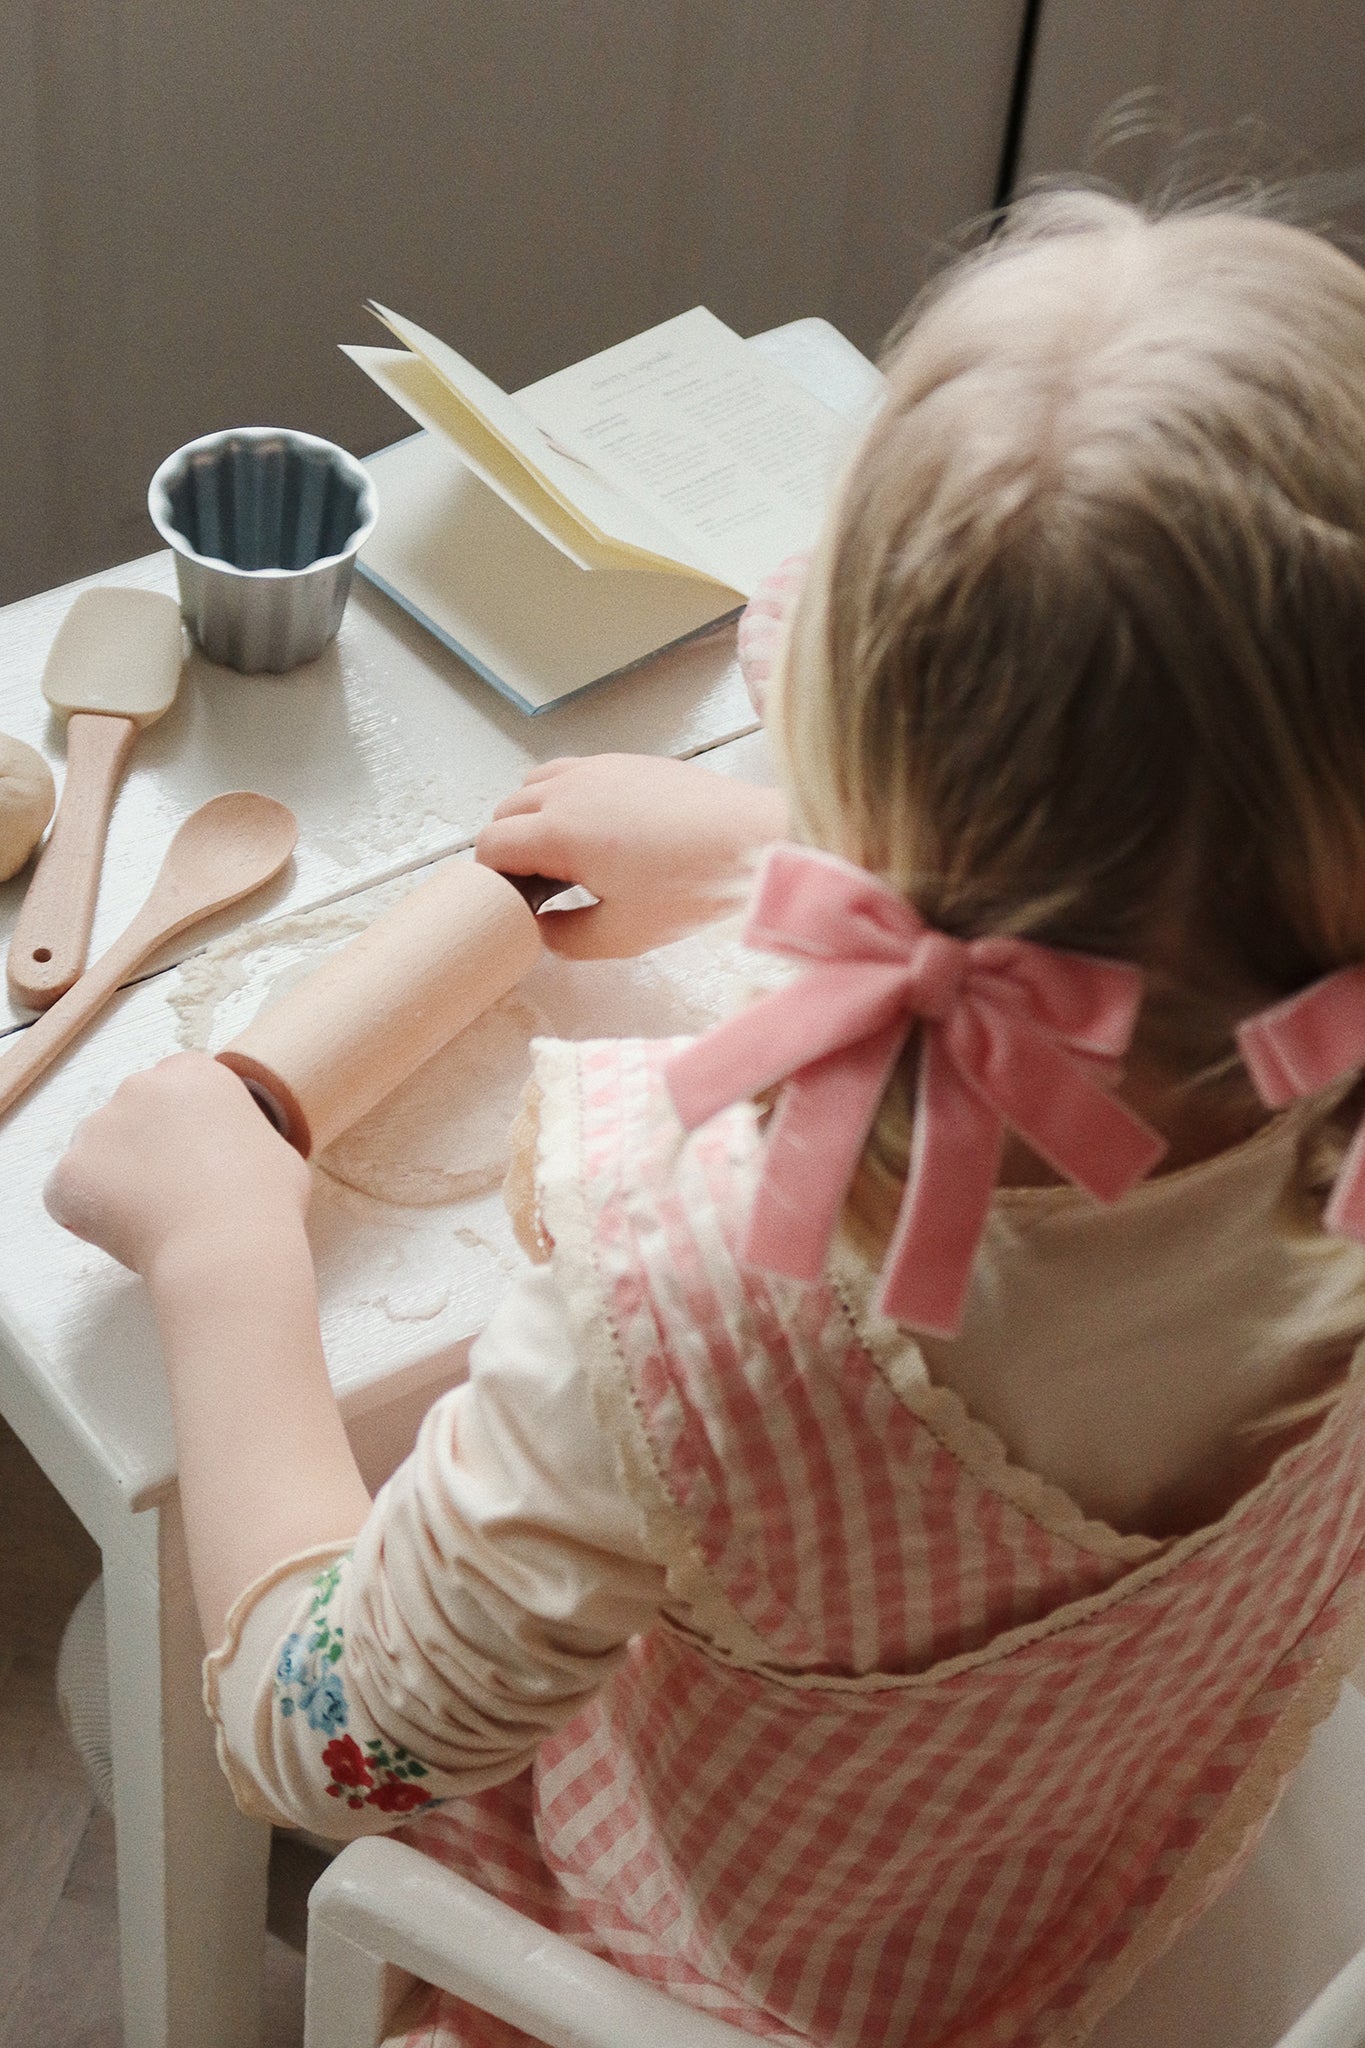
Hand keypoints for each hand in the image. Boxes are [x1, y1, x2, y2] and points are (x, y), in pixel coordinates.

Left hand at [45, 1051, 311, 1279]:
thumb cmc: (265, 1198)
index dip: (181, 1126)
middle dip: (143, 1149)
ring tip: (152, 1219)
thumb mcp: (273, 1146)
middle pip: (130, 1116)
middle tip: (172, 1192)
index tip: (195, 1158)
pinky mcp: (68, 1173)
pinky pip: (69, 1195)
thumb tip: (233, 1156)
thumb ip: (240, 1135)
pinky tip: (128, 1234)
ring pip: (96, 1154)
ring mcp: (95, 1129)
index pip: (173, 1089)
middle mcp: (137, 1087)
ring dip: (115, 1180)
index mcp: (192, 1073)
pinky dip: (89, 1216)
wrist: (227, 1245)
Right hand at [476, 754, 789, 957]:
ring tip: (566, 855)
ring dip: (534, 817)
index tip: (515, 903)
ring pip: (536, 784)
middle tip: (541, 886)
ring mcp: (599, 767)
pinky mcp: (628, 760)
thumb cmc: (691, 888)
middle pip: (506, 811)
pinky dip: (566, 797)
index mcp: (557, 831)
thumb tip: (541, 929)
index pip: (490, 845)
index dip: (493, 878)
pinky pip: (573, 771)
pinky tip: (600, 830)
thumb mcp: (622, 935)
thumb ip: (566, 938)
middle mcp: (568, 789)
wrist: (754, 840)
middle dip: (510, 847)